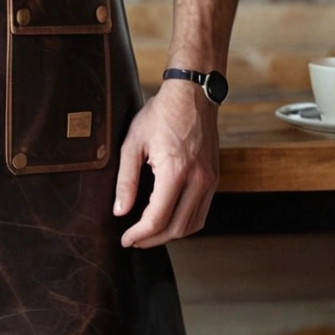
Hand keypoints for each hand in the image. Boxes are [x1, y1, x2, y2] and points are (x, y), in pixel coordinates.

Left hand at [112, 79, 219, 247]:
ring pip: (193, 225)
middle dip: (153, 239)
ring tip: (148, 234)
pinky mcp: (214, 178)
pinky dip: (185, 223)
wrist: (192, 94)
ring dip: (170, 234)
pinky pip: (202, 212)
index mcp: (175, 171)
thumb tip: (120, 211)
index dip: (139, 234)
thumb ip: (126, 180)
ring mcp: (210, 180)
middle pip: (177, 228)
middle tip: (134, 240)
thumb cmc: (161, 113)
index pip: (157, 218)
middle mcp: (198, 180)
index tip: (126, 239)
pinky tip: (168, 219)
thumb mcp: (133, 142)